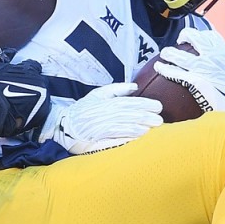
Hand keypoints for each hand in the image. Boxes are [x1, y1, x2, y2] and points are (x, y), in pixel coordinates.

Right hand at [41, 83, 162, 153]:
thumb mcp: (98, 94)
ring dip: (140, 126)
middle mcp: (106, 113)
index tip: (158, 106)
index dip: (145, 104)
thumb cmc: (83, 109)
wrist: (63, 124)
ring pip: (125, 125)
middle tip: (160, 119)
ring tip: (153, 127)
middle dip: (146, 116)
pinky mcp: (98, 137)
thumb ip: (117, 89)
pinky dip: (128, 136)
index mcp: (108, 101)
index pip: (130, 102)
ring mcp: (102, 125)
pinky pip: (115, 135)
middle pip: (130, 114)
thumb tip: (135, 86)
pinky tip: (138, 136)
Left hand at [153, 27, 224, 117]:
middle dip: (184, 36)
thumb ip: (223, 63)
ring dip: (169, 53)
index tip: (193, 38)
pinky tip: (159, 67)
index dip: (199, 34)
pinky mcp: (196, 81)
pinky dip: (165, 68)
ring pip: (181, 55)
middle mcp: (213, 57)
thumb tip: (215, 62)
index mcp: (223, 53)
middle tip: (179, 42)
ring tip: (164, 54)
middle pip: (194, 38)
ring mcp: (204, 68)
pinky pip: (177, 72)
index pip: (210, 35)